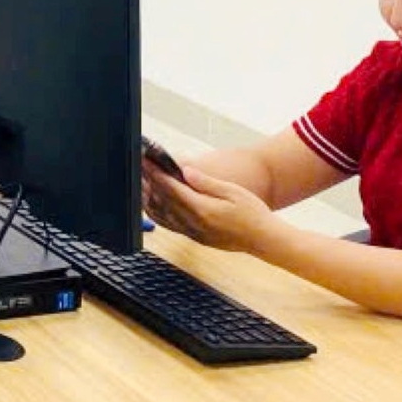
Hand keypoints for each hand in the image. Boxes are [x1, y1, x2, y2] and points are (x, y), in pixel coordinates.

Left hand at [143, 165, 275, 255]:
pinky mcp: (194, 237)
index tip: (146, 162)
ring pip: (162, 215)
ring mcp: (192, 233)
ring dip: (149, 199)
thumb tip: (185, 171)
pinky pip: (169, 225)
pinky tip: (152, 203)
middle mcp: (193, 223)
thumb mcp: (232, 192)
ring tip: (141, 182)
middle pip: (162, 201)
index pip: (172, 189)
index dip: (156, 174)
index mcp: (202, 210)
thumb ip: (206, 183)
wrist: (263, 239)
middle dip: (148, 183)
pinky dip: (157, 213)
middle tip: (138, 168)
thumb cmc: (252, 213)